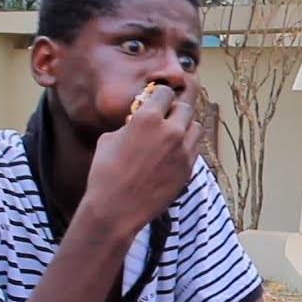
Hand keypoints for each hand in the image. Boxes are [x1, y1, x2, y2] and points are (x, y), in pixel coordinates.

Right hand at [83, 85, 201, 235]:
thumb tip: (138, 121)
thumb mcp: (109, 139)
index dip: (159, 96)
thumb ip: (130, 124)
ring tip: (171, 136)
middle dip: (174, 111)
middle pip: (185, 108)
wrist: (116, 209)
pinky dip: (187, 146)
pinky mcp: (188, 168)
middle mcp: (171, 130)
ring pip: (195, 127)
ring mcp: (183, 151)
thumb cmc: (105, 173)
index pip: (166, 92)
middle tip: (164, 119)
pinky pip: (195, 148)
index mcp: (148, 118)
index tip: (156, 101)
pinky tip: (173, 153)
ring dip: (185, 127)